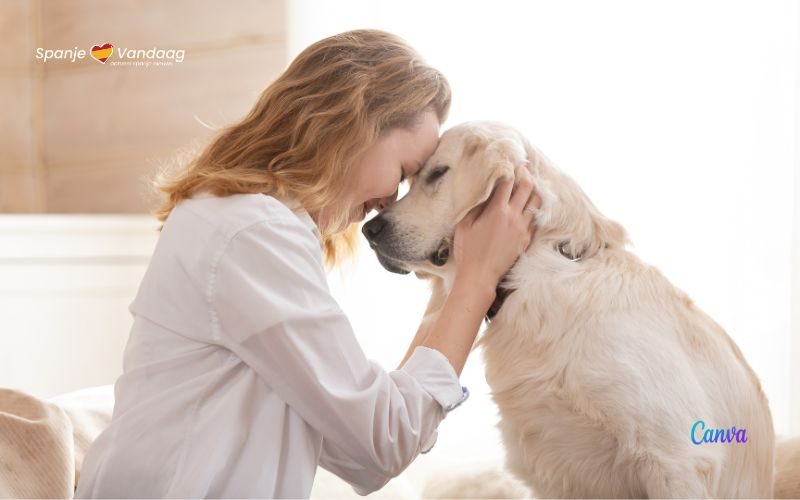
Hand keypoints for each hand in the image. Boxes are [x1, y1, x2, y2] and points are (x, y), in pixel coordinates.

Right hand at [452, 167, 541, 293]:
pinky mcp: (526, 240)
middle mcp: (514, 217)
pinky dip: (534, 209)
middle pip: (527, 188)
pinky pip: (535, 219)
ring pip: (536, 202)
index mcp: (497, 210)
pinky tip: (529, 206)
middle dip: (525, 175)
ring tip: (529, 185)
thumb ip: (474, 205)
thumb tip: (481, 190)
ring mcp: (523, 229)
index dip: (508, 169)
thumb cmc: (468, 250)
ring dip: (533, 191)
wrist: (480, 276)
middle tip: (522, 169)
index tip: (507, 162)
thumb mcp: (464, 224)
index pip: (507, 182)